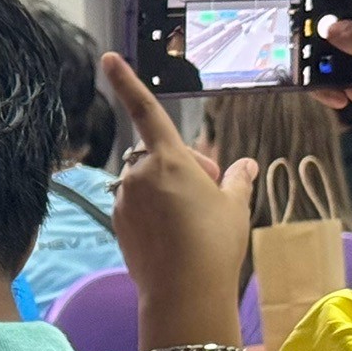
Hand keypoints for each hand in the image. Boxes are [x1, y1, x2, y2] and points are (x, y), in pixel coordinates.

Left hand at [102, 53, 256, 327]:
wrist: (183, 291)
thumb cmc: (214, 244)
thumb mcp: (235, 205)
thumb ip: (236, 179)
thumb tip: (244, 164)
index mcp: (168, 159)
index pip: (145, 110)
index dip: (126, 82)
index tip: (108, 59)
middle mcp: (139, 173)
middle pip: (157, 154)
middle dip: (181, 165)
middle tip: (210, 190)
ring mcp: (124, 198)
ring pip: (144, 180)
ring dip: (164, 187)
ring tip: (192, 218)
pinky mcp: (116, 221)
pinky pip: (134, 203)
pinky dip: (151, 209)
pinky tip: (173, 233)